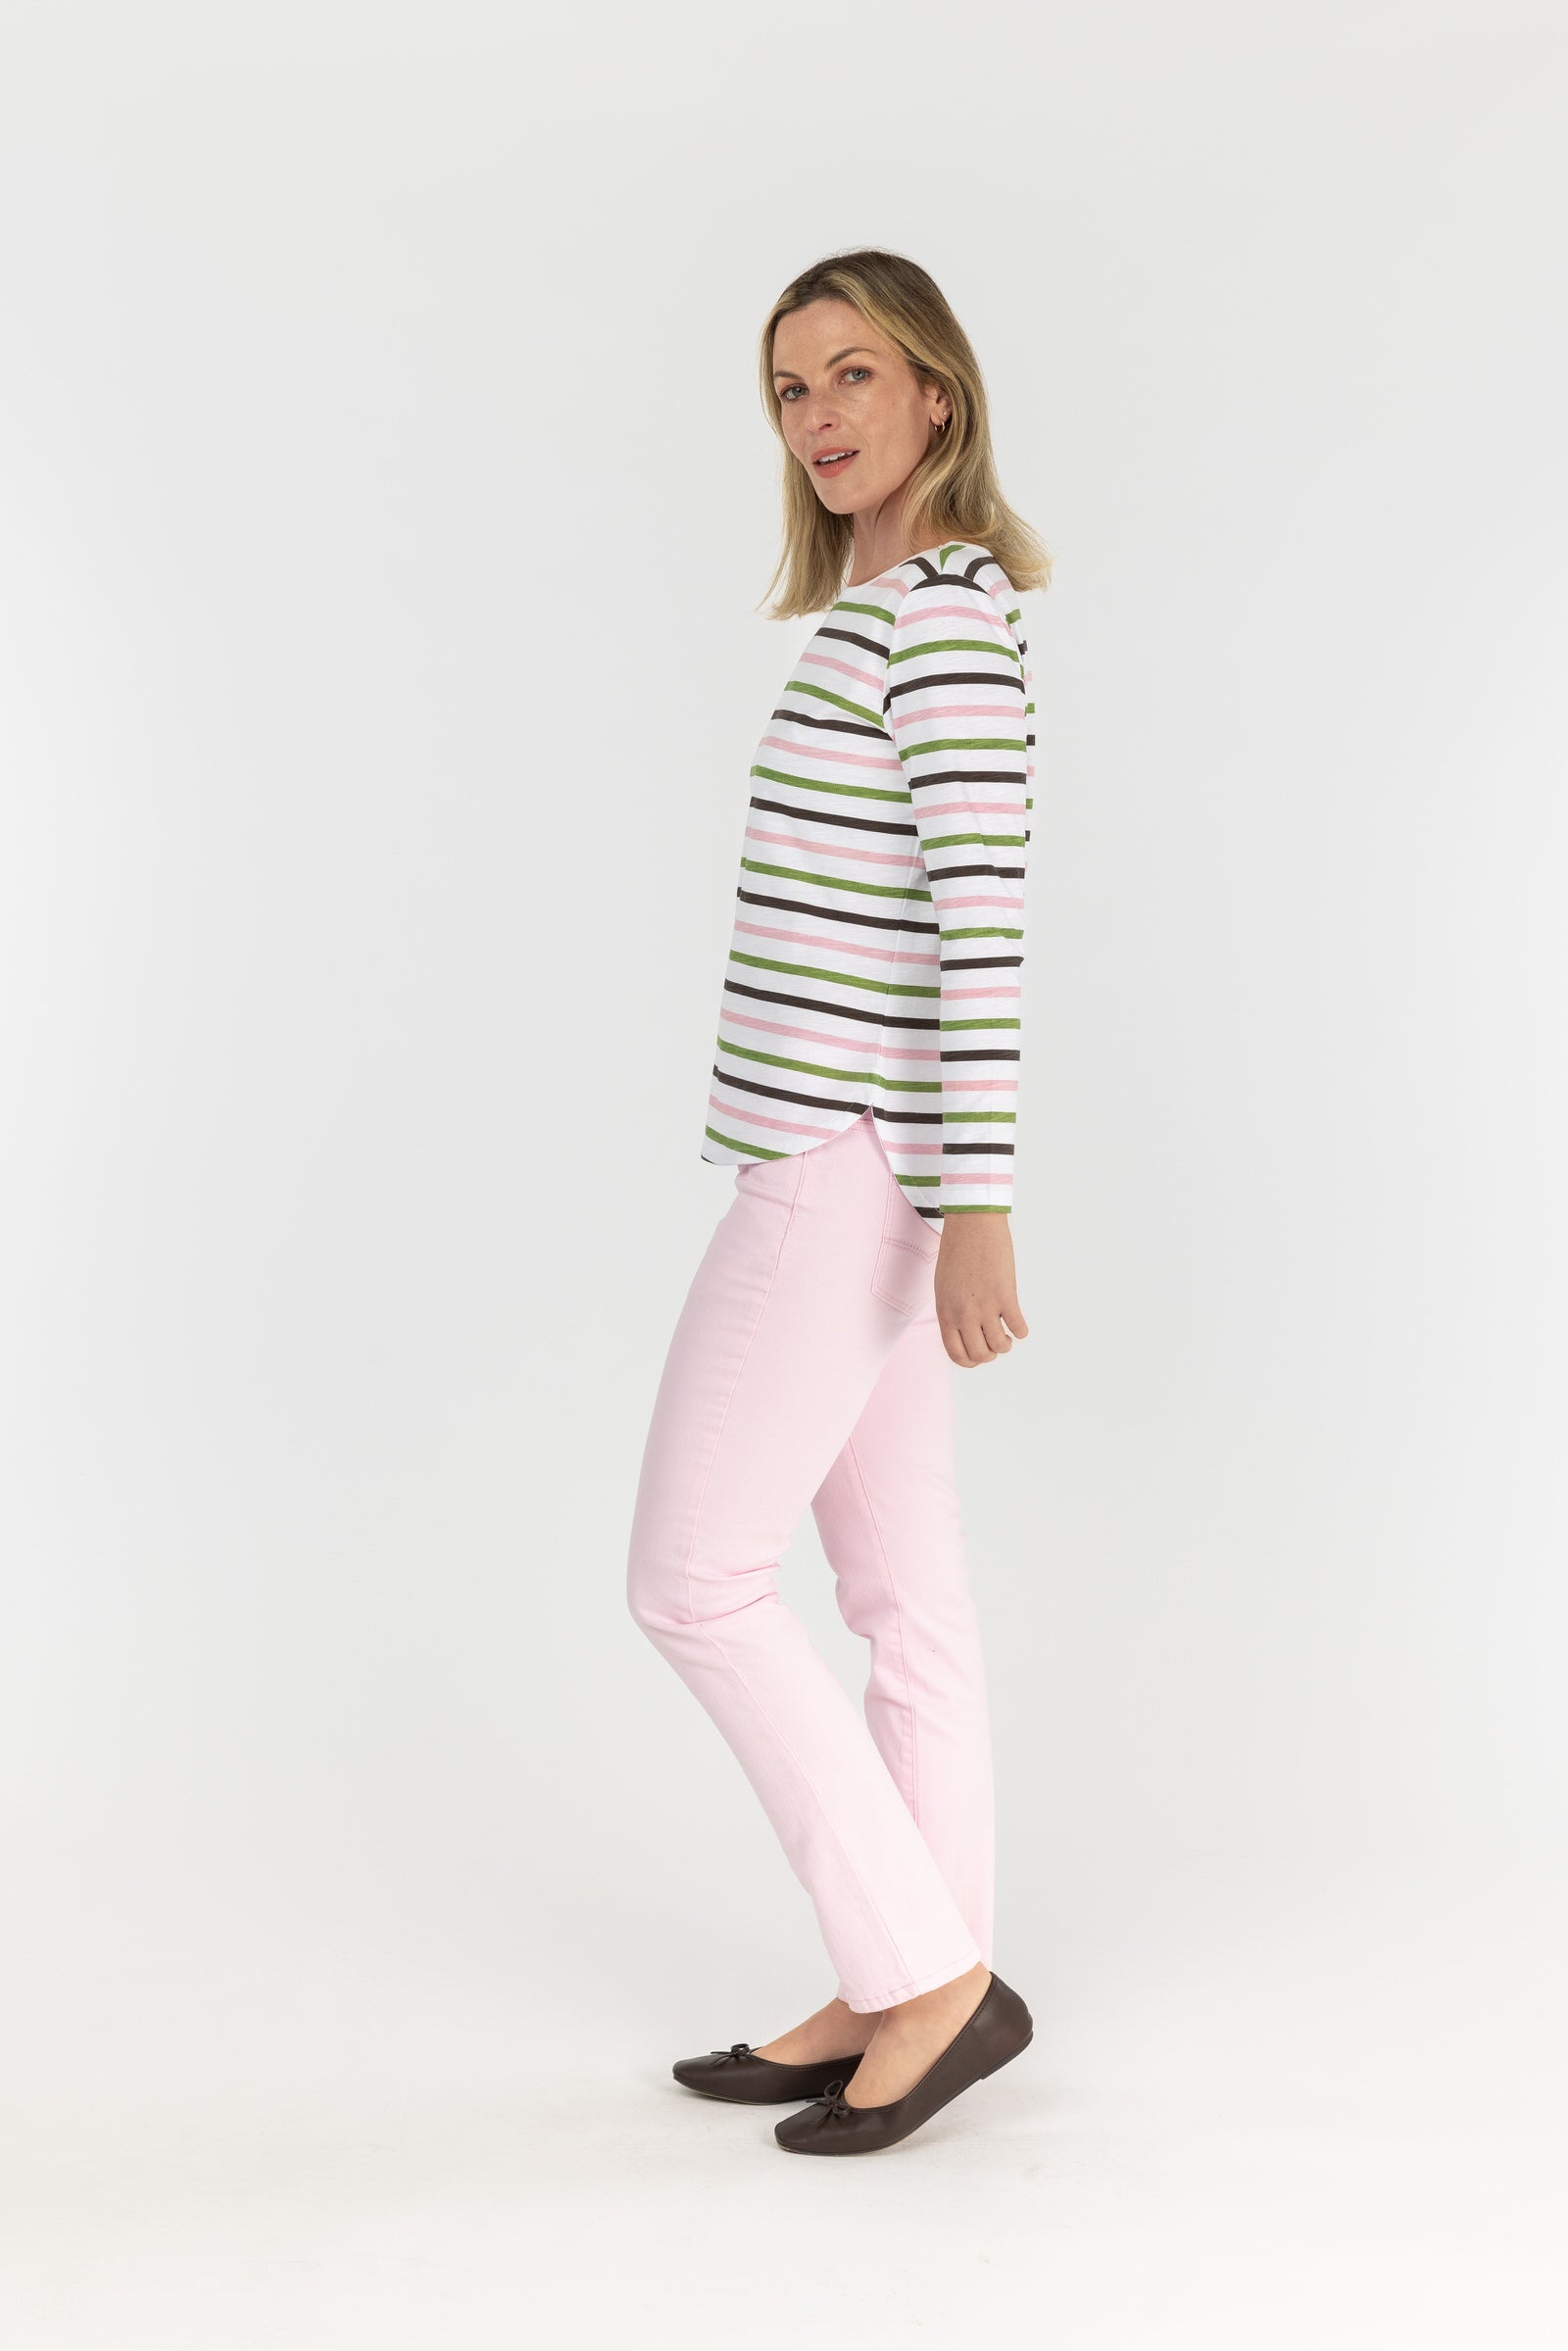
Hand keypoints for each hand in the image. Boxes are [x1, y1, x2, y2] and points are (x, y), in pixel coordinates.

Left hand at [933, 1214, 1029, 1368]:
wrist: (971, 1225)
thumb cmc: (956, 1252)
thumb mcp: (943, 1287)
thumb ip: (951, 1312)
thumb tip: (965, 1332)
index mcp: (946, 1313)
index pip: (957, 1354)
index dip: (971, 1361)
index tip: (979, 1354)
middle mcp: (964, 1314)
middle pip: (980, 1355)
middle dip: (990, 1354)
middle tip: (995, 1342)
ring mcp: (985, 1306)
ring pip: (1000, 1346)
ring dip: (1006, 1344)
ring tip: (1006, 1333)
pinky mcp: (1006, 1295)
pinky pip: (1018, 1327)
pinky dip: (1021, 1330)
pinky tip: (1019, 1322)